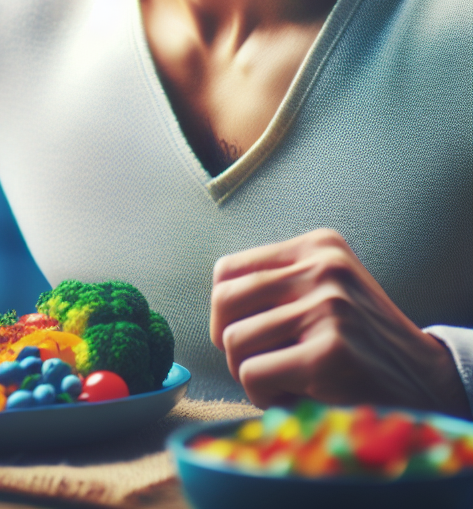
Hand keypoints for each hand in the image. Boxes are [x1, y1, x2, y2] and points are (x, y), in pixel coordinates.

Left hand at [210, 228, 468, 417]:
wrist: (429, 385)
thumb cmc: (360, 344)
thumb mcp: (325, 292)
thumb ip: (276, 284)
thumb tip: (214, 303)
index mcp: (318, 246)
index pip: (227, 270)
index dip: (224, 311)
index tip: (246, 333)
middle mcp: (322, 268)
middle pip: (224, 302)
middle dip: (229, 342)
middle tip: (256, 363)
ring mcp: (328, 308)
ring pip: (235, 341)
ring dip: (251, 374)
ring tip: (287, 381)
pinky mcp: (330, 353)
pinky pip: (252, 375)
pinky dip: (263, 396)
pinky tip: (296, 398)